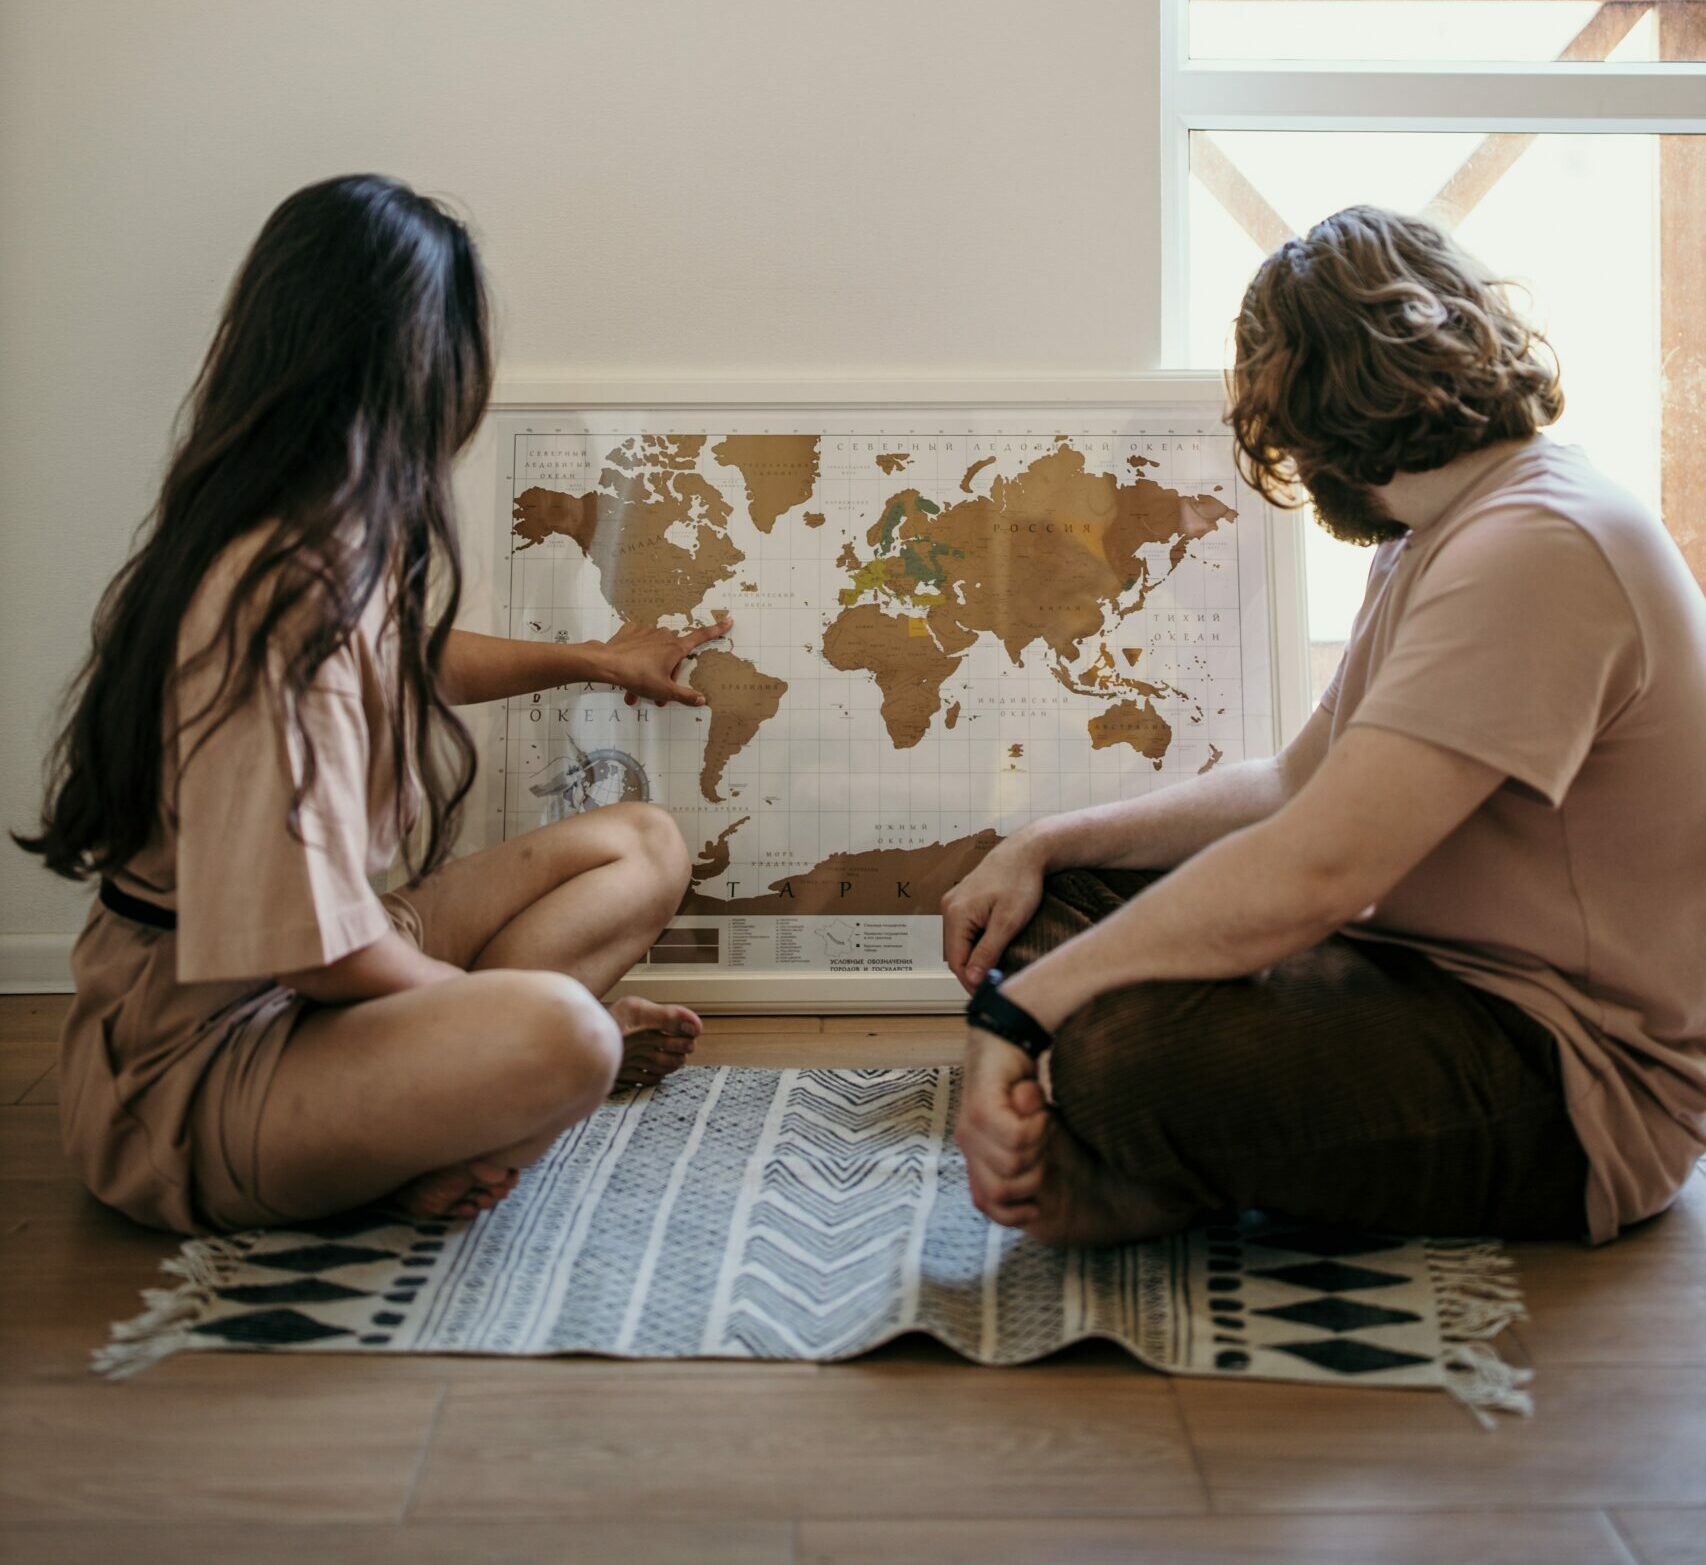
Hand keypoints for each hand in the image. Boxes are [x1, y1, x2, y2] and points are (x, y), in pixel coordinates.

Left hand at [592, 617, 732, 707]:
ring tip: (636, 690)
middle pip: (672, 656)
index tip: (729, 620)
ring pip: (654, 653)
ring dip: (649, 670)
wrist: (607, 664)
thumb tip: (702, 699)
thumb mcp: (664, 691)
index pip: (701, 637)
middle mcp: (664, 636)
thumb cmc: (638, 676)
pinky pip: (640, 643)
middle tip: (656, 694)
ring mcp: (647, 631)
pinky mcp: (631, 631)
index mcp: (676, 648)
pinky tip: (629, 667)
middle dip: (666, 675)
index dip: (716, 630)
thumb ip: (685, 696)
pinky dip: (637, 656)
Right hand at [940, 831, 1048, 991]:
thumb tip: (973, 979)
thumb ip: (988, 952)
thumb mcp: (1008, 922)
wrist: (1026, 852)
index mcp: (956, 914)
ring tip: (997, 967)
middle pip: (956, 953)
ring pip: (960, 942)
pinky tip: (993, 947)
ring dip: (975, 957)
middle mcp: (949, 908)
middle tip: (997, 982)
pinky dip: (976, 942)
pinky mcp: (962, 901)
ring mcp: (953, 903)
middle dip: (974, 970)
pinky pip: (965, 930)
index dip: (971, 981)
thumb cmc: (1020, 882)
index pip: (956, 961)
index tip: (990, 992)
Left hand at [956, 1028, 1049, 1226]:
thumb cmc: (1020, 1087)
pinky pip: (1016, 1138)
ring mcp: (970, 1127)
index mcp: (975, 1154)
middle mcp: (967, 1144)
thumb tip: (1028, 1204)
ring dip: (1038, 1143)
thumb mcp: (1026, 1133)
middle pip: (1002, 1191)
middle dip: (1033, 1175)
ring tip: (1036, 1118)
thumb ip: (1022, 1161)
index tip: (1036, 1206)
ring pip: (1013, 1164)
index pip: (985, 1204)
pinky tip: (1035, 1107)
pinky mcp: (980, 1109)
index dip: (1012, 1214)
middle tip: (1040, 1142)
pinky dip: (1036, 1126)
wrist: (1008, 1038)